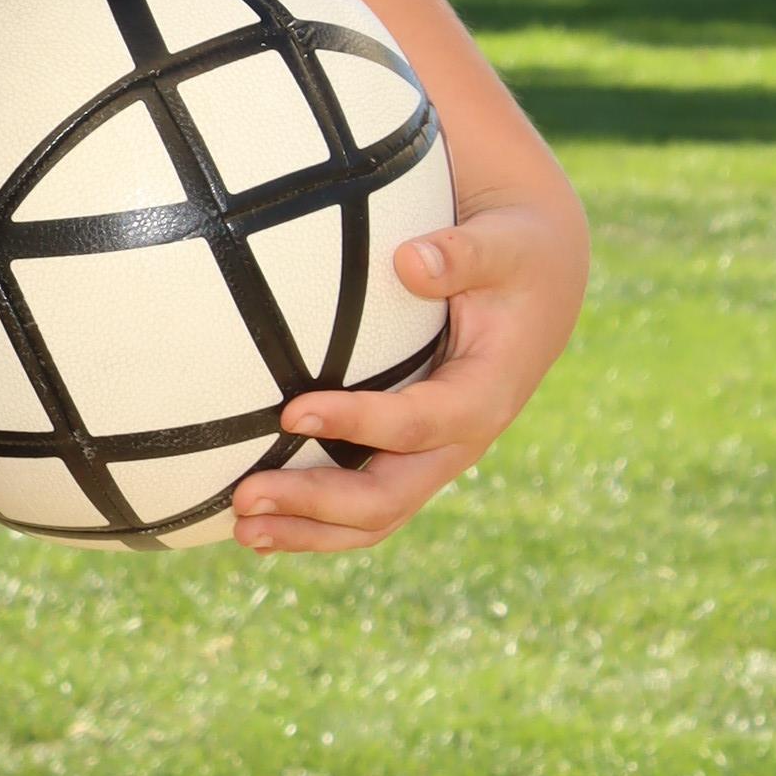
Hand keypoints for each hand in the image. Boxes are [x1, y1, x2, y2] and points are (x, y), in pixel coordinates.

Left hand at [229, 184, 588, 554]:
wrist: (536, 284)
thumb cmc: (513, 255)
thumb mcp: (503, 245)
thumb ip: (461, 254)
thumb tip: (409, 261)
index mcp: (486, 394)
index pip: (419, 423)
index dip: (359, 424)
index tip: (291, 413)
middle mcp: (460, 441)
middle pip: (390, 496)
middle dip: (317, 504)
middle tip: (246, 496)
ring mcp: (435, 457)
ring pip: (373, 516)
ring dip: (306, 529)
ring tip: (240, 529)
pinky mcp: (411, 457)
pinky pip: (364, 504)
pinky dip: (313, 520)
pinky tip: (257, 523)